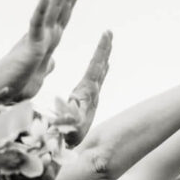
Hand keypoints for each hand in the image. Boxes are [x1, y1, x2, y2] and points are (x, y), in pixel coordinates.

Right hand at [0, 0, 86, 102]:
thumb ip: (47, 65)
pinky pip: (36, 25)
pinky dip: (41, 9)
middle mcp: (45, 34)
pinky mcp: (31, 47)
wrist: (3, 94)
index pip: (66, 12)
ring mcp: (38, 38)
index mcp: (50, 38)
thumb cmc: (18, 84)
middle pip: (63, 4)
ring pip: (53, 8)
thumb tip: (53, 61)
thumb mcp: (40, 74)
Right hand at [64, 30, 112, 146]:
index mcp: (87, 93)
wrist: (73, 147)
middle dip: (104, 48)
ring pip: (100, 72)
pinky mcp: (89, 101)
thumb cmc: (69, 136)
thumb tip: (72, 104)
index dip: (100, 51)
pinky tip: (105, 64)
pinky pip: (96, 79)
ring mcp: (91, 97)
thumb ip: (72, 115)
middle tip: (110, 32)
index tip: (106, 36)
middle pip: (100, 66)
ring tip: (108, 41)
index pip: (95, 67)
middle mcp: (92, 93)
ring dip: (104, 56)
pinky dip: (100, 69)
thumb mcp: (72, 125)